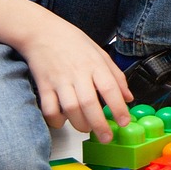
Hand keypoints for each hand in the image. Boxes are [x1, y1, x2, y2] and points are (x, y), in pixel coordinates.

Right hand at [8, 11, 134, 140]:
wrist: (41, 31)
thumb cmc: (72, 42)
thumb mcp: (100, 53)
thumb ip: (116, 76)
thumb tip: (128, 97)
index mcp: (95, 64)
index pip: (110, 88)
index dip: (119, 107)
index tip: (125, 122)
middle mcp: (78, 73)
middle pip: (90, 103)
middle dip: (100, 125)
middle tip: (106, 137)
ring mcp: (59, 80)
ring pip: (70, 108)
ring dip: (80, 124)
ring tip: (87, 128)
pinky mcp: (44, 85)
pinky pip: (49, 108)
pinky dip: (56, 120)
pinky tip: (63, 121)